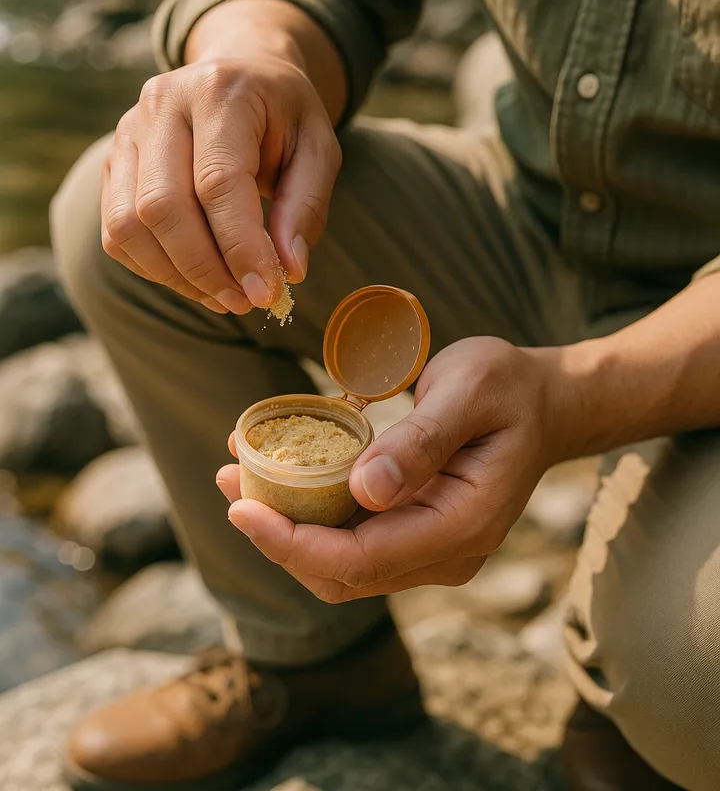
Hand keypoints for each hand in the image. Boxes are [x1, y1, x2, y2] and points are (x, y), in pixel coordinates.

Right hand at [101, 54, 340, 313]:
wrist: (242, 73)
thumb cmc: (284, 116)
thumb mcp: (318, 148)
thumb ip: (306, 206)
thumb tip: (288, 270)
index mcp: (220, 90)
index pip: (218, 182)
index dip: (240, 246)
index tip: (267, 293)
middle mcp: (163, 104)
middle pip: (162, 207)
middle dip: (205, 269)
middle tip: (247, 301)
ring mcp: (128, 130)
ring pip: (128, 224)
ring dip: (177, 276)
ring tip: (226, 296)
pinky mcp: (113, 160)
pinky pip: (116, 231)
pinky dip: (154, 267)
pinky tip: (196, 278)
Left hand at [218, 337, 570, 600]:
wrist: (545, 402)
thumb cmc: (509, 386)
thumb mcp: (470, 390)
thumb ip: (422, 441)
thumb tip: (365, 490)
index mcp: (465, 523)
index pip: (364, 559)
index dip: (296, 543)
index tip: (243, 509)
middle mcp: (448, 552)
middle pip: (344, 573)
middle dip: (279, 538)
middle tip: (229, 485)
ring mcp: (433, 548)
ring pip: (343, 564)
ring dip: (287, 528)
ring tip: (238, 477)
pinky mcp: (417, 533)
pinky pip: (354, 539)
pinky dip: (311, 514)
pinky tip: (278, 475)